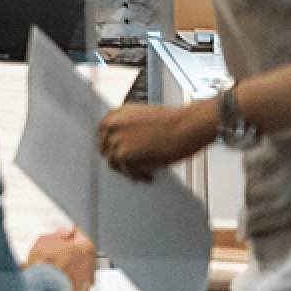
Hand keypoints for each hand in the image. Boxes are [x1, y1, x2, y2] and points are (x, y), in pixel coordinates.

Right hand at [25, 227, 97, 290]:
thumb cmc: (48, 264)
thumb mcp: (46, 239)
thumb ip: (58, 235)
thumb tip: (64, 235)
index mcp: (87, 249)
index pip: (78, 235)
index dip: (65, 235)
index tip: (56, 237)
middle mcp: (91, 267)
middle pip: (77, 256)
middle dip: (64, 255)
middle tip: (49, 255)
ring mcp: (86, 285)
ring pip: (74, 274)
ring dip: (62, 271)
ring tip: (44, 271)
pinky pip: (69, 288)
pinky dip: (60, 285)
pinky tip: (47, 283)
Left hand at [98, 100, 216, 179]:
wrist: (187, 125)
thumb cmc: (174, 121)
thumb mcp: (143, 116)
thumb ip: (129, 127)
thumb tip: (126, 143)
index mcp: (116, 114)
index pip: (103, 136)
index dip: (113, 147)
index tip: (119, 154)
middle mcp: (112, 125)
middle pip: (106, 150)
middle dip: (119, 159)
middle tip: (131, 166)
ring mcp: (115, 140)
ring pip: (114, 163)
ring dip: (128, 169)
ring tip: (142, 171)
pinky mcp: (123, 155)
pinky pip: (127, 172)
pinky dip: (138, 175)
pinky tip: (148, 175)